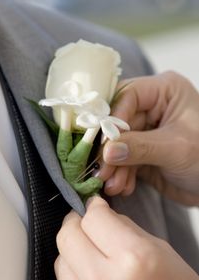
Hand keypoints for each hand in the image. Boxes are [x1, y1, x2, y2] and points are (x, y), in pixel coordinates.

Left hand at [55, 197, 198, 279]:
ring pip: (61, 260)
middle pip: (67, 236)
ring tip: (92, 252)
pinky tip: (93, 277)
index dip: (94, 206)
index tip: (95, 205)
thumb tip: (96, 212)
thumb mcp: (158, 249)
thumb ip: (122, 227)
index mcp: (133, 258)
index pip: (92, 218)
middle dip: (76, 222)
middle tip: (86, 221)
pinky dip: (75, 275)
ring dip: (73, 250)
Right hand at [99, 71, 198, 205]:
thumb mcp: (177, 149)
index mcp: (164, 91)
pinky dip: (121, 174)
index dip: (112, 120)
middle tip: (102, 171)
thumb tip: (107, 151)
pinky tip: (124, 188)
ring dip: (113, 166)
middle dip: (110, 150)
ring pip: (117, 143)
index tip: (104, 145)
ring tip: (113, 186)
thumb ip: (140, 148)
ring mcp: (145, 130)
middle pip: (117, 122)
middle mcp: (152, 106)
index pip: (127, 96)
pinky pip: (123, 159)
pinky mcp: (142, 151)